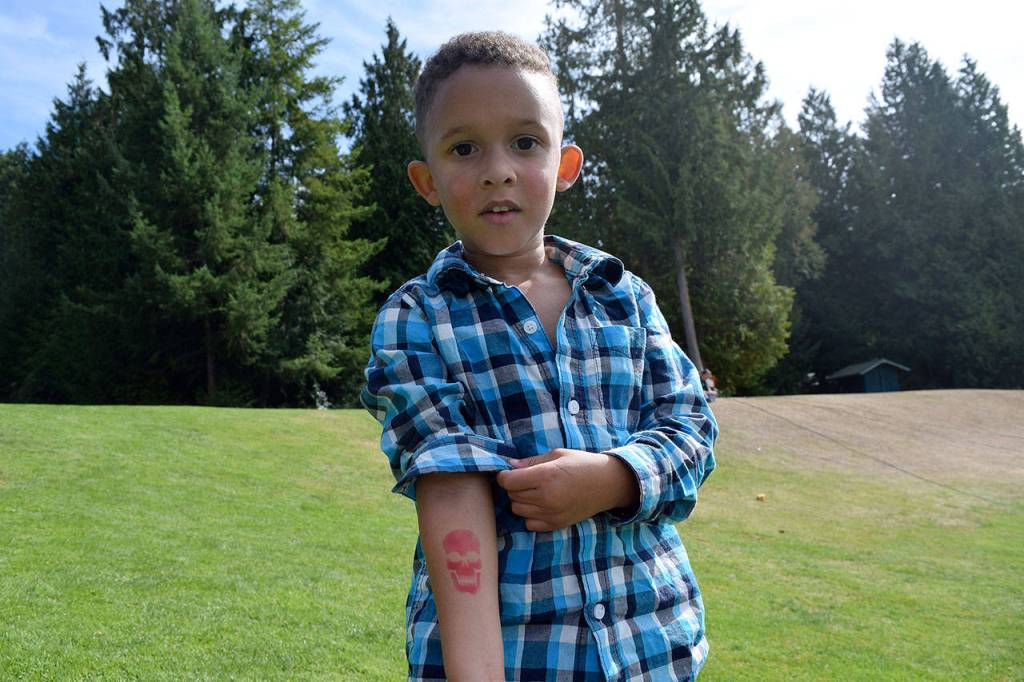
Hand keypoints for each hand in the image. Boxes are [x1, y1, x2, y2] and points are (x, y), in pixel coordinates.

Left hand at [495, 448, 639, 531]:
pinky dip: (530, 515)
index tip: (509, 473)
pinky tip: (540, 505)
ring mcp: (551, 514)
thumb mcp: (557, 455)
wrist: (608, 484)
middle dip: (514, 487)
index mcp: (545, 476)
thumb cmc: (582, 464)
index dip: (504, 476)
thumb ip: (531, 461)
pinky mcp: (556, 524)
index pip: (508, 481)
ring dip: (521, 500)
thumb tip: (510, 465)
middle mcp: (546, 497)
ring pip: (517, 510)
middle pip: (512, 495)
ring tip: (533, 492)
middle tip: (525, 479)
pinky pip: (529, 524)